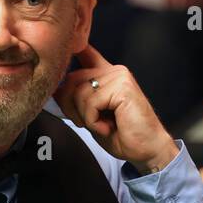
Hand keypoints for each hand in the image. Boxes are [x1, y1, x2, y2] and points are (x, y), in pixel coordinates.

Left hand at [54, 45, 178, 172]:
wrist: (148, 150)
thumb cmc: (123, 136)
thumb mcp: (92, 115)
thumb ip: (77, 98)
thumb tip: (54, 88)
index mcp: (107, 74)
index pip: (84, 52)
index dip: (70, 53)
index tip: (60, 60)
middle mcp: (113, 71)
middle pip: (71, 78)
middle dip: (70, 106)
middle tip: (87, 123)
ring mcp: (119, 76)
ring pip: (78, 92)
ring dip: (85, 117)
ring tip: (102, 125)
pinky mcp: (122, 87)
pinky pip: (91, 102)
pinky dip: (93, 121)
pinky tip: (108, 127)